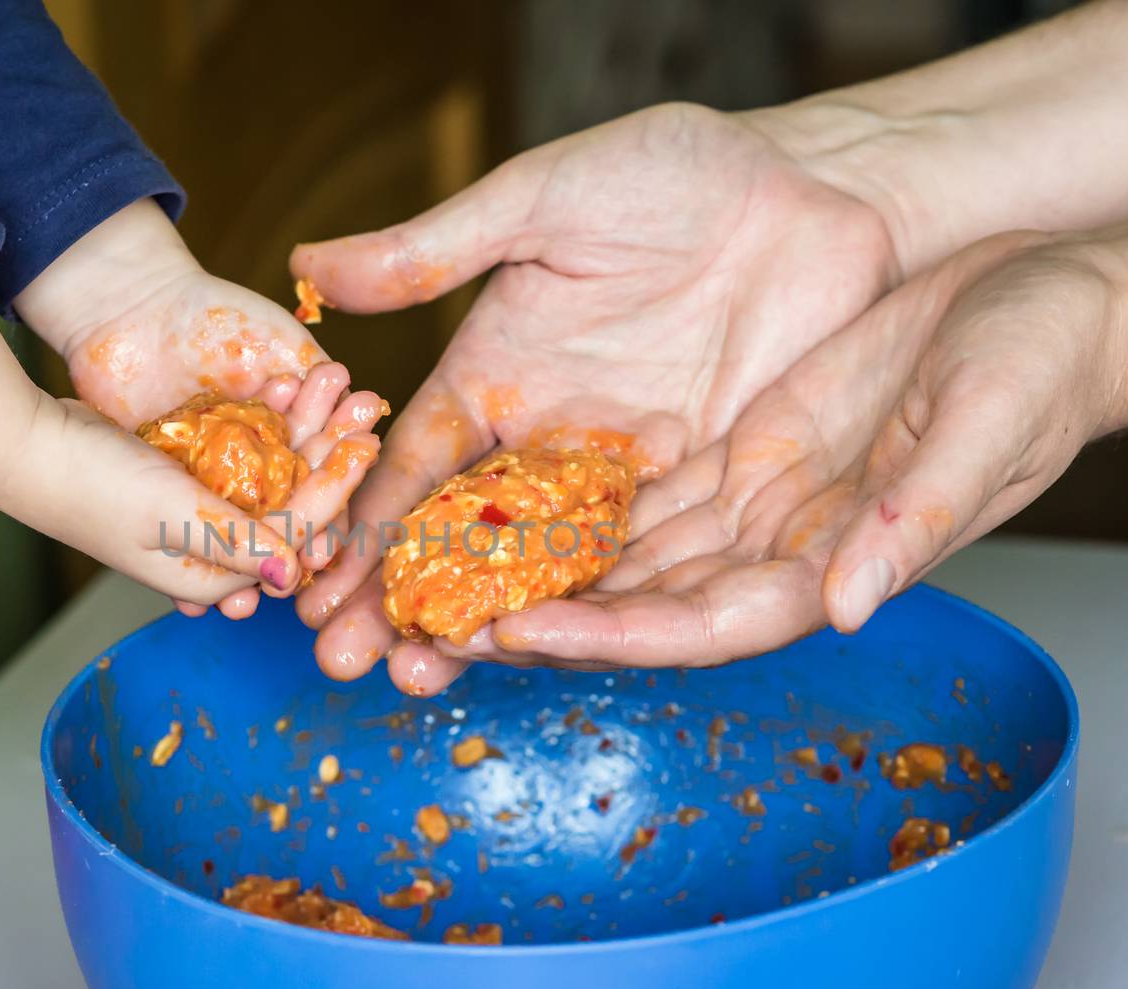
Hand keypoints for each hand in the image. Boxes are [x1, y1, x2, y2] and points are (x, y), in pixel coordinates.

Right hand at [14, 200, 388, 617]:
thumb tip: (293, 577)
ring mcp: (200, 507)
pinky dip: (267, 418)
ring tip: (335, 383)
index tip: (365, 447)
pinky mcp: (187, 471)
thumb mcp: (170, 515)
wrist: (23, 441)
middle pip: (290, 503)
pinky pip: (243, 446)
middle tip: (365, 407)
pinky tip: (292, 386)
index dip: (333, 492)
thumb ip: (235, 542)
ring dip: (305, 429)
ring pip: (272, 470)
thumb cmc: (86, 486)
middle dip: (327, 455)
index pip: (293, 539)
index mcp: (212, 575)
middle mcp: (213, 547)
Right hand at [289, 103, 897, 692]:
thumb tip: (304, 266)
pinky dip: (582, 614)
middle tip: (345, 662)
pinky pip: (630, 566)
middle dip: (401, 601)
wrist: (823, 195)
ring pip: (536, 569)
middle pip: (460, 538)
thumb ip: (434, 249)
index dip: (359, 527)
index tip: (307, 586)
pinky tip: (529, 657)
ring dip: (479, 626)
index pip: (411, 469)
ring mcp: (618, 475)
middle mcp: (544, 440)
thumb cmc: (675, 173)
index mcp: (492, 377)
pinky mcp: (694, 494)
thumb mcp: (545, 199)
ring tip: (416, 676)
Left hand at [479, 216, 1127, 667]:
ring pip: (625, 544)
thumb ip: (913, 521)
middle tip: (433, 620)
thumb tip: (845, 606)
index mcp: (834, 566)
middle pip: (640, 601)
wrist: (1044, 297)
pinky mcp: (740, 442)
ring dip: (539, 560)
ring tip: (441, 567)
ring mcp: (754, 495)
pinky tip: (502, 490)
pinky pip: (638, 477)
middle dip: (541, 613)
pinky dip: (572, 490)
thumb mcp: (985, 430)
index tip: (520, 634)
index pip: (703, 625)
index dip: (612, 637)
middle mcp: (778, 546)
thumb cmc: (1040, 368)